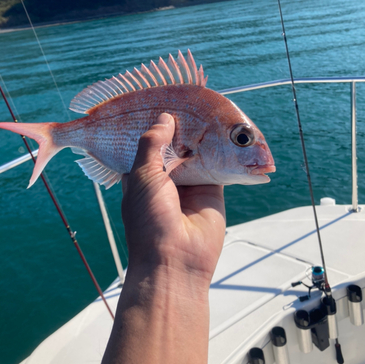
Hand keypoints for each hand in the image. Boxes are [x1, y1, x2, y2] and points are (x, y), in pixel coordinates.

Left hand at [121, 113, 225, 286]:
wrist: (175, 261)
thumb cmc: (149, 220)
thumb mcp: (141, 175)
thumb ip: (151, 144)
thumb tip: (164, 117)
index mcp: (142, 174)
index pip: (150, 143)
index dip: (157, 126)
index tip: (164, 103)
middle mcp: (166, 178)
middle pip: (176, 145)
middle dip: (182, 129)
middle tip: (189, 103)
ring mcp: (191, 184)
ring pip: (197, 152)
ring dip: (202, 137)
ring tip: (206, 111)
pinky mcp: (213, 190)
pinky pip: (219, 166)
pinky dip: (221, 151)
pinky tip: (223, 132)